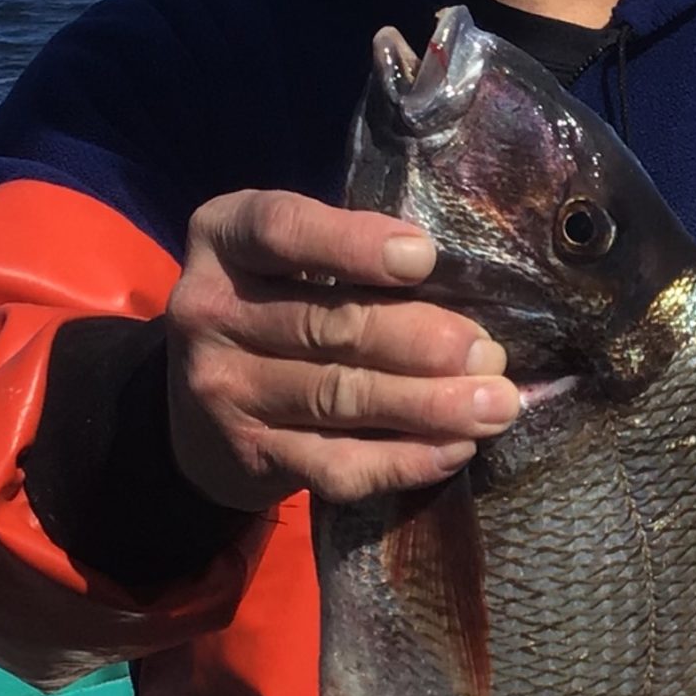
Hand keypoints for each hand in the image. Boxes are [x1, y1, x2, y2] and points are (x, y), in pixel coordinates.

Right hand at [167, 189, 517, 508]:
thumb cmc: (278, 304)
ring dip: (429, 405)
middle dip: (421, 340)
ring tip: (494, 405)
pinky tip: (453, 450)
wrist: (200, 406)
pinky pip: (335, 465)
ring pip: (340, 397)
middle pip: (328, 324)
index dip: (352, 243)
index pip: (281, 230)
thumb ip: (352, 253)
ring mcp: (224, 389)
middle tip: (488, 353)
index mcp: (223, 237)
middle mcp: (209, 310)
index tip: (424, 258)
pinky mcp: (249, 454)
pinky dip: (402, 460)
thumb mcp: (291, 257)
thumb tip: (468, 285)